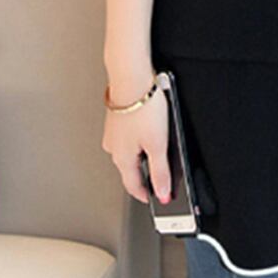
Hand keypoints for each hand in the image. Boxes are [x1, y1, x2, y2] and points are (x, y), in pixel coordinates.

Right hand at [101, 77, 171, 205]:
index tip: (156, 199)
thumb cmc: (143, 107)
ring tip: (157, 154)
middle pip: (131, 169)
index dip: (147, 195)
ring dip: (142, 157)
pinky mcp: (117, 119)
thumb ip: (160, 172)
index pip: (134, 187)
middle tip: (158, 180)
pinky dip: (138, 140)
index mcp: (122, 159)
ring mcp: (113, 132)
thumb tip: (163, 194)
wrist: (131, 78)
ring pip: (129, 152)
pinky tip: (149, 131)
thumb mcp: (158, 145)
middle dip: (144, 176)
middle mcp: (114, 147)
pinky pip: (128, 136)